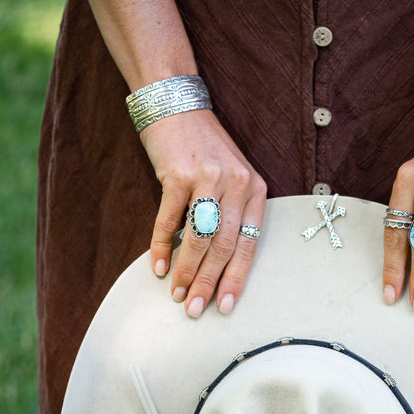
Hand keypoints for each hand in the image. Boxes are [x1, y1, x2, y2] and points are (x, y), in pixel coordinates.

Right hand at [141, 109, 266, 316]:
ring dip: (186, 271)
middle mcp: (235, 183)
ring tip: (176, 294)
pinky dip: (162, 246)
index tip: (225, 306)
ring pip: (198, 238)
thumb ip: (232, 214)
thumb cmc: (205, 149)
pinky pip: (169, 220)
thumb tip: (218, 266)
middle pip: (223, 246)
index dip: (236, 278)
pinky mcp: (176, 174)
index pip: (248, 243)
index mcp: (254, 188)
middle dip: (208, 283)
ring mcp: (206, 178)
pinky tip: (158, 266)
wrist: (176, 105)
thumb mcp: (232, 177)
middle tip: (195, 309)